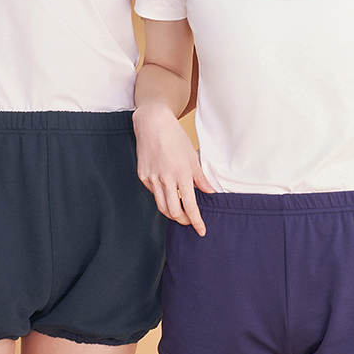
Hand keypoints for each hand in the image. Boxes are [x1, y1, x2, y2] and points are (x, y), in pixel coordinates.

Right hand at [133, 103, 215, 236]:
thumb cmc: (175, 137)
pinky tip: (168, 193)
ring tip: (179, 213)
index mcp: (181, 174)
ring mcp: (152, 178)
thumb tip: (210, 193)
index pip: (190, 206)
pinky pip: (154, 193)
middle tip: (190, 221)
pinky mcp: (143, 175)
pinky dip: (162, 197)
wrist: (153, 123)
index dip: (196, 221)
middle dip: (183, 220)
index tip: (201, 230)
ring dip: (172, 213)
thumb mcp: (192, 156)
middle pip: (174, 212)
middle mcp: (166, 179)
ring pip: (162, 206)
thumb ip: (200, 178)